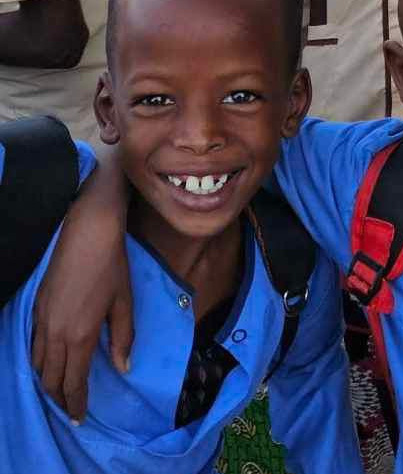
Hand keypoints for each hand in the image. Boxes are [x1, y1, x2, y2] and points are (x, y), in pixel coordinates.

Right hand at [31, 150, 132, 423]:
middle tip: (70, 409)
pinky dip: (39, 360)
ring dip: (47, 381)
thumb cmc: (112, 265)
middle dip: (60, 398)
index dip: (76, 403)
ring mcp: (42, 318)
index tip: (80, 417)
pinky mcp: (37, 305)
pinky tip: (48, 361)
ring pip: (37, 363)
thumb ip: (123, 337)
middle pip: (51, 378)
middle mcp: (56, 332)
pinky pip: (33, 344)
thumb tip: (123, 367)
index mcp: (80, 335)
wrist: (88, 231)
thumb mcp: (123, 302)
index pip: (73, 381)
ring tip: (59, 390)